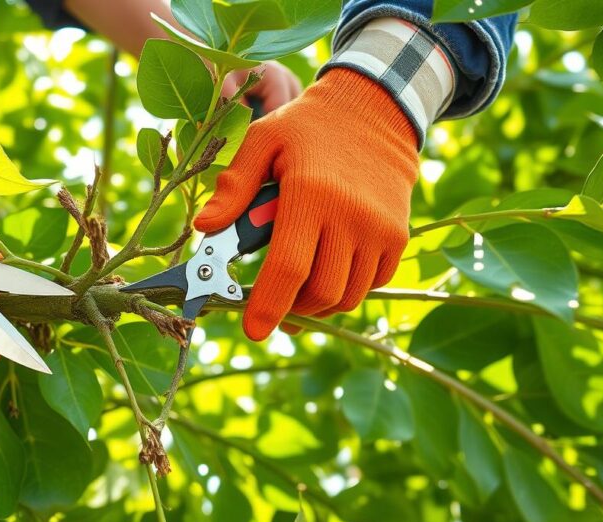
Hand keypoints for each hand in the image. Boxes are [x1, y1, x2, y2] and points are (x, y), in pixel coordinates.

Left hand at [195, 69, 417, 339]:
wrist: (374, 110)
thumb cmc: (306, 127)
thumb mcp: (262, 141)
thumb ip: (234, 186)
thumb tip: (204, 229)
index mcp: (310, 195)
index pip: (288, 270)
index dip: (268, 307)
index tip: (253, 329)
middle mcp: (351, 217)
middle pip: (320, 294)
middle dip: (291, 309)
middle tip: (273, 301)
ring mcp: (380, 230)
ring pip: (347, 296)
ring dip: (319, 303)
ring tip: (299, 286)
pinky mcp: (398, 236)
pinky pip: (372, 284)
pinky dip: (348, 289)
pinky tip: (328, 268)